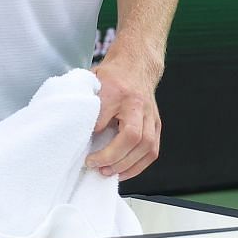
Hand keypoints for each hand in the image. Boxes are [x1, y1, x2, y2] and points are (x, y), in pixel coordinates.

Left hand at [89, 50, 162, 180]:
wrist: (136, 65)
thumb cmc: (111, 76)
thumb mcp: (92, 83)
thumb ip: (87, 105)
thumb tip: (81, 134)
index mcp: (119, 91)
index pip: (111, 119)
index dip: (102, 143)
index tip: (87, 153)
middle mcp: (139, 104)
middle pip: (134, 137)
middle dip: (113, 158)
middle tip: (94, 165)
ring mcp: (151, 115)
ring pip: (147, 147)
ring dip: (126, 165)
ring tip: (107, 172)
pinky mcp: (156, 124)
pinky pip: (152, 151)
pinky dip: (138, 165)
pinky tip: (123, 171)